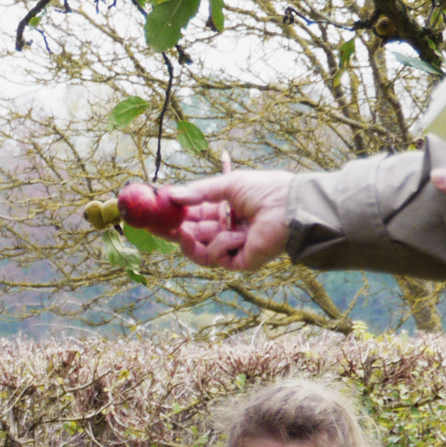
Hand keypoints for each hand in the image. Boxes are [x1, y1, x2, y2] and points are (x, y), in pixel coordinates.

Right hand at [163, 171, 291, 270]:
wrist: (288, 207)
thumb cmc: (265, 190)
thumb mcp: (228, 184)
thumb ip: (199, 192)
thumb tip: (172, 195)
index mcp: (225, 210)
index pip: (194, 216)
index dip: (176, 215)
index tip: (158, 212)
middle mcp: (227, 230)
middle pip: (192, 236)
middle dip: (174, 232)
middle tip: (156, 226)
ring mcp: (233, 247)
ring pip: (199, 251)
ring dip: (188, 242)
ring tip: (182, 230)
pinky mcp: (239, 262)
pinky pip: (217, 258)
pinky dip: (221, 245)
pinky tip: (236, 235)